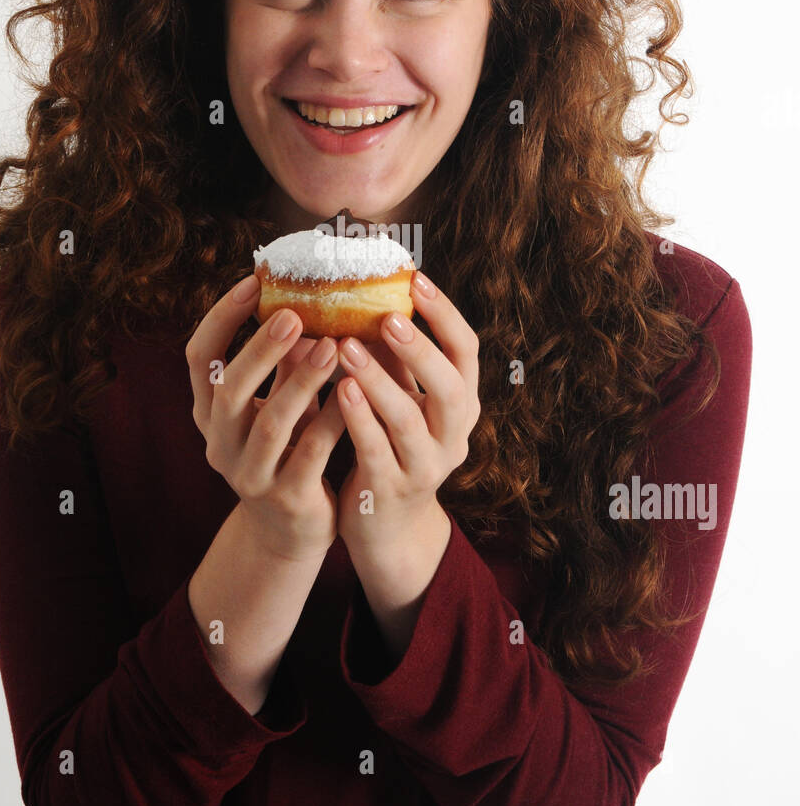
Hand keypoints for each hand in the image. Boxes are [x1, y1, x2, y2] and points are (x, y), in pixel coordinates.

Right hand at [185, 276, 345, 559]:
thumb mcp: (278, 403)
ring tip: (331, 347)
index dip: (221, 318)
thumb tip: (305, 298)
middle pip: (228, 390)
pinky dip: (332, 419)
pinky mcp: (286, 499)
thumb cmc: (287, 450)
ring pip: (271, 424)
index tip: (254, 281)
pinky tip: (355, 392)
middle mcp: (219, 442)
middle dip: (260, 349)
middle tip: (294, 314)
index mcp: (209, 412)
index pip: (198, 357)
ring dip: (301, 382)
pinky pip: (310, 454)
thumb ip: (285, 362)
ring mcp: (249, 475)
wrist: (290, 531)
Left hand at [333, 273, 480, 553]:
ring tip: (347, 348)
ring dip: (379, 382)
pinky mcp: (390, 491)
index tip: (416, 279)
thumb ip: (394, 357)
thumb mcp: (402, 398)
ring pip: (409, 422)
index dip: (444, 315)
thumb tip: (371, 290)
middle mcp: (453, 436)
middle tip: (386, 317)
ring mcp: (425, 467)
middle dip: (420, 350)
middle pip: (451, 388)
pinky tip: (338, 391)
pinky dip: (359, 420)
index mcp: (462, 404)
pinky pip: (376, 452)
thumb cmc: (389, 444)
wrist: (386, 526)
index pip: (467, 351)